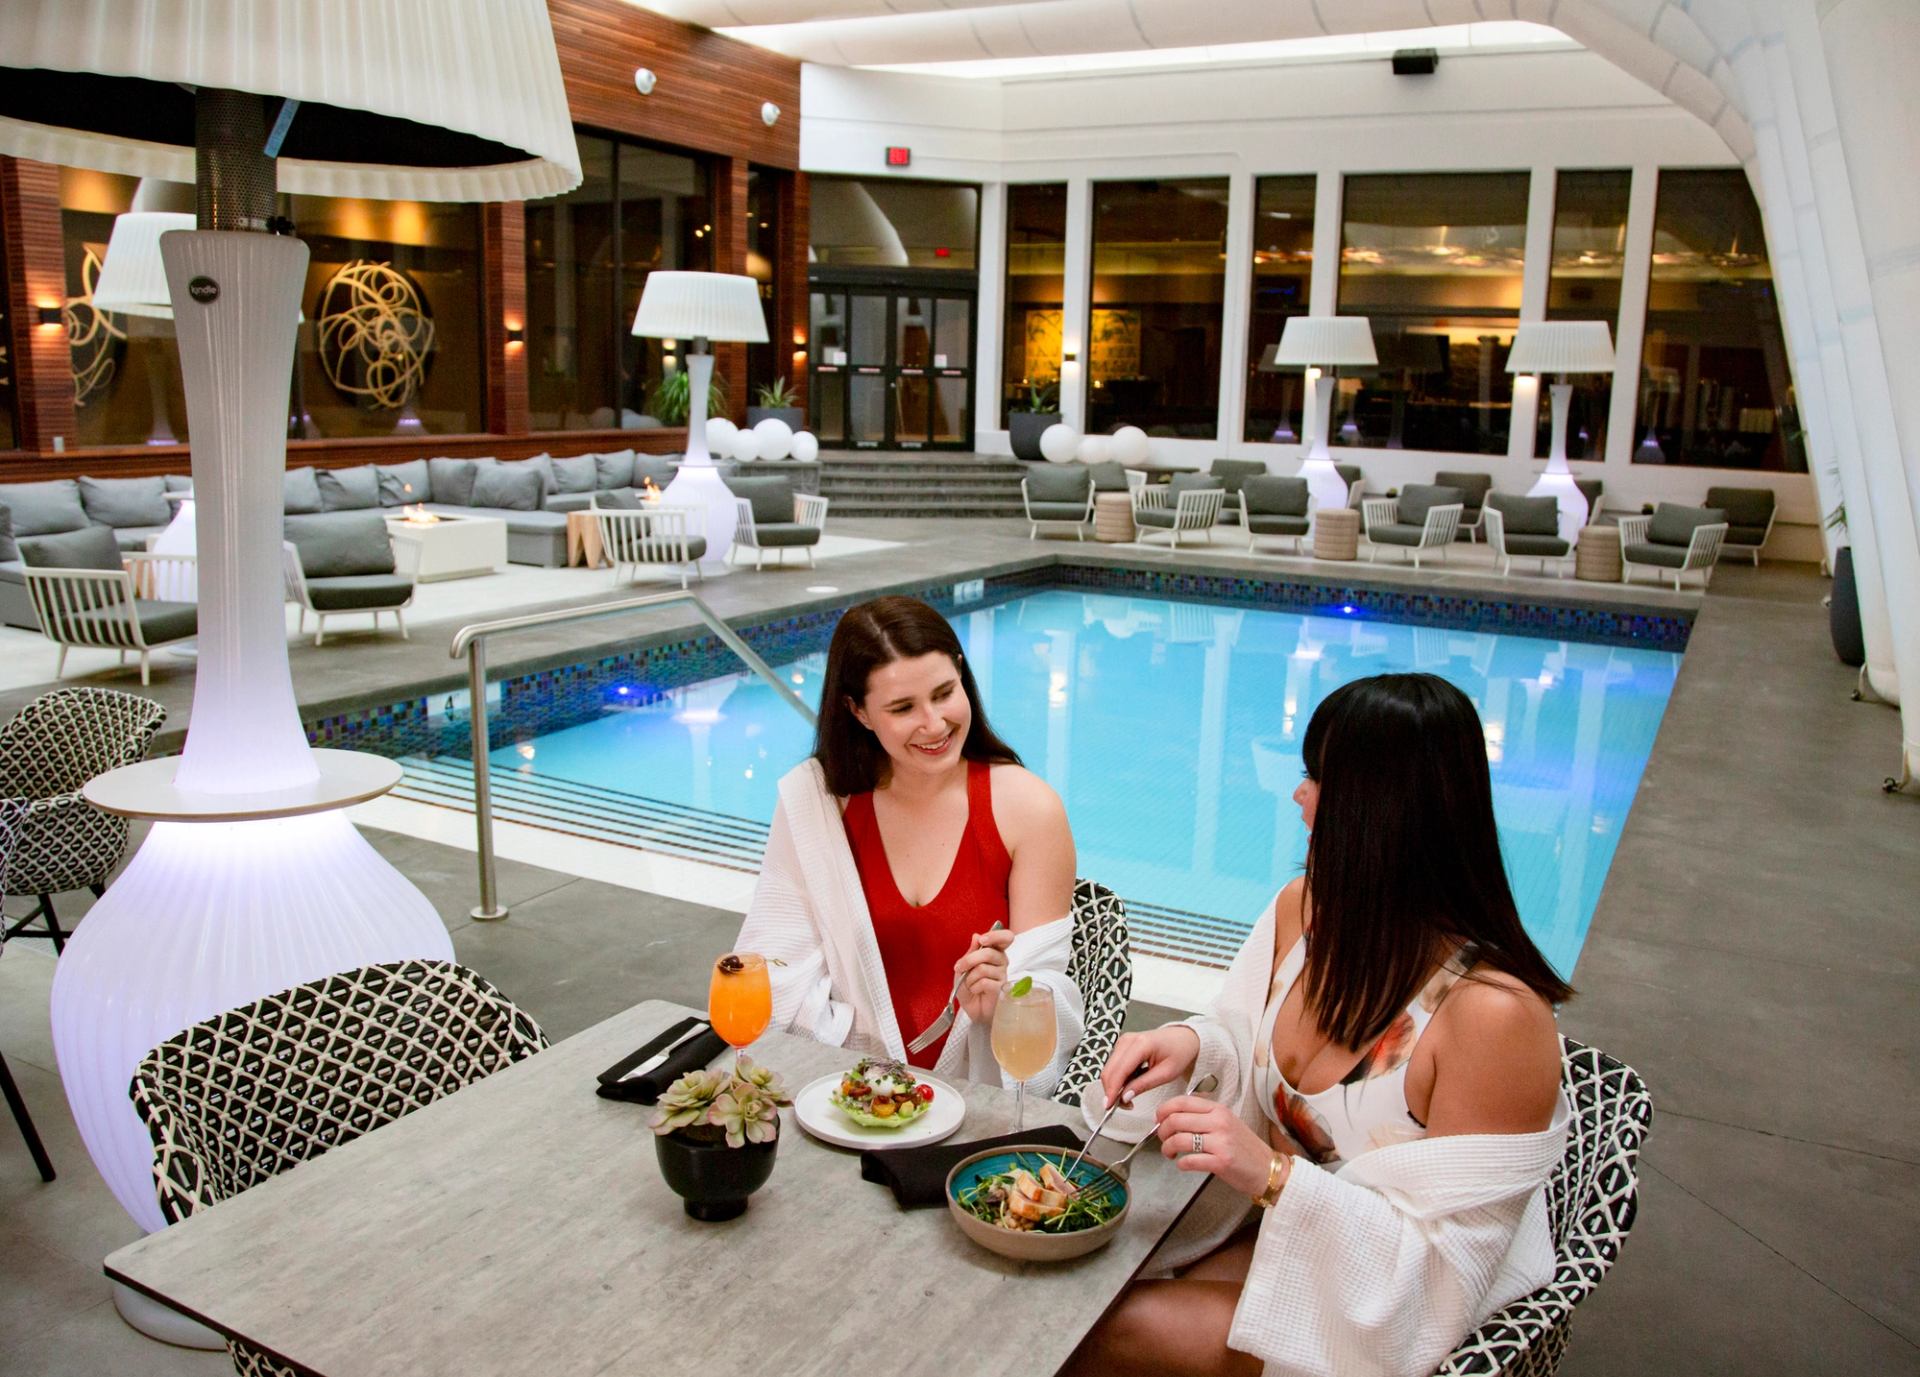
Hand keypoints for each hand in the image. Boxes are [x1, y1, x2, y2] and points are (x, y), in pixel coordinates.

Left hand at [954, 927, 1014, 1024]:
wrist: (971, 1008)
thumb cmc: (969, 987)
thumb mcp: (964, 967)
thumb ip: (971, 952)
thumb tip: (976, 935)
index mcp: (995, 952)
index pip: (1005, 938)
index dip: (995, 936)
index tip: (982, 940)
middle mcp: (1002, 961)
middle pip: (988, 952)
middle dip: (969, 960)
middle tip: (959, 968)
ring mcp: (1003, 975)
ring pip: (983, 968)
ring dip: (970, 978)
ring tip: (970, 984)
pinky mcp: (1002, 989)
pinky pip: (984, 982)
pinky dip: (974, 987)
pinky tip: (976, 991)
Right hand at [1097, 1026, 1200, 1109]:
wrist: (1184, 1037)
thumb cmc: (1179, 1052)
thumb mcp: (1166, 1073)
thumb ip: (1143, 1085)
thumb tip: (1124, 1097)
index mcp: (1141, 1044)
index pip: (1119, 1071)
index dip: (1111, 1091)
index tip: (1109, 1107)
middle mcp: (1128, 1040)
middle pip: (1109, 1070)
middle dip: (1111, 1091)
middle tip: (1123, 1106)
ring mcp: (1123, 1041)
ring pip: (1109, 1069)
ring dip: (1114, 1086)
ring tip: (1129, 1097)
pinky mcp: (1122, 1045)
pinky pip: (1113, 1066)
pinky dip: (1117, 1079)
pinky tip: (1130, 1085)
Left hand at [1155, 1095, 1272, 1197]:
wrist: (1266, 1168)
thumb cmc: (1243, 1147)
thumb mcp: (1226, 1122)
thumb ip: (1202, 1117)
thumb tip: (1171, 1118)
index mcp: (1218, 1109)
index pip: (1181, 1102)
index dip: (1163, 1110)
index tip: (1158, 1120)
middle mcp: (1219, 1122)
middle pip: (1175, 1120)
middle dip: (1162, 1132)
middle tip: (1163, 1139)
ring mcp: (1220, 1142)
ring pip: (1179, 1140)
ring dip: (1167, 1148)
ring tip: (1170, 1153)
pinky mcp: (1221, 1162)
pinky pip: (1189, 1160)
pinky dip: (1180, 1164)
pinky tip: (1183, 1164)